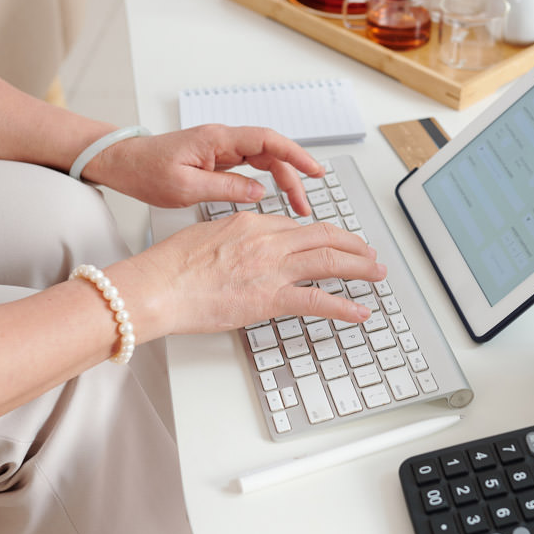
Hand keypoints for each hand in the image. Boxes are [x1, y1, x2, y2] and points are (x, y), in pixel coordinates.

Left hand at [85, 124, 322, 215]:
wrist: (122, 163)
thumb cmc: (145, 171)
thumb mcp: (184, 187)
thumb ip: (225, 188)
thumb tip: (259, 192)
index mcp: (216, 140)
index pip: (268, 141)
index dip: (295, 154)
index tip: (314, 170)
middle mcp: (223, 140)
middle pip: (272, 152)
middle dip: (294, 176)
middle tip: (305, 204)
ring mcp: (221, 149)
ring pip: (264, 160)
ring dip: (283, 181)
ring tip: (296, 206)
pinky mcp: (218, 160)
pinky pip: (251, 167)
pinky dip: (268, 181)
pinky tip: (275, 197)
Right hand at [117, 212, 385, 336]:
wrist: (156, 286)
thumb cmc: (170, 266)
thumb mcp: (206, 234)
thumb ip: (233, 237)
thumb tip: (244, 247)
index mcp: (251, 221)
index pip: (297, 227)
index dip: (321, 236)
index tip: (333, 243)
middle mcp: (267, 240)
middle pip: (323, 236)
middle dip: (352, 244)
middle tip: (369, 253)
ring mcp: (271, 268)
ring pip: (329, 261)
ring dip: (359, 268)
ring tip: (376, 273)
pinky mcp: (269, 298)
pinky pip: (317, 300)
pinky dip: (343, 306)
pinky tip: (359, 312)